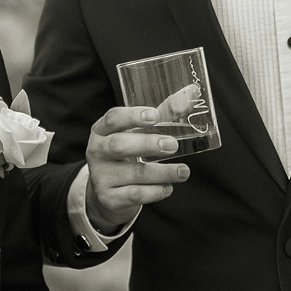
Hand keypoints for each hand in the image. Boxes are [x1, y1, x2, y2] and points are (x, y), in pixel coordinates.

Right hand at [85, 105, 190, 232]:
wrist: (108, 193)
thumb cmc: (129, 155)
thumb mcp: (140, 133)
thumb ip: (165, 114)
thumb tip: (193, 92)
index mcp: (102, 131)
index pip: (113, 118)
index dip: (133, 116)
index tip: (155, 116)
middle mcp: (97, 152)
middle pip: (118, 145)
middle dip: (147, 144)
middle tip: (172, 145)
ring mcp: (101, 177)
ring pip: (133, 173)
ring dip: (162, 172)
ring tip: (183, 171)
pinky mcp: (109, 198)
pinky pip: (135, 194)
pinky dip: (155, 191)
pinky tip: (168, 187)